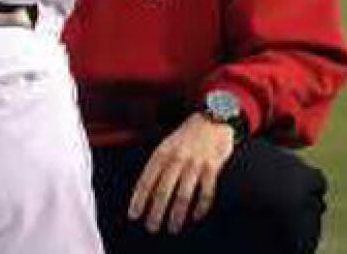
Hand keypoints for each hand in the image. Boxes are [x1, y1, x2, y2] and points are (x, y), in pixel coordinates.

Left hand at [128, 112, 234, 234]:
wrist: (213, 118)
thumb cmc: (187, 134)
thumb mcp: (166, 144)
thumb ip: (158, 163)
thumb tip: (145, 187)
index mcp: (161, 153)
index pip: (146, 181)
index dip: (139, 199)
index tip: (133, 214)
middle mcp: (176, 159)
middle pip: (162, 191)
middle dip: (155, 212)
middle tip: (151, 227)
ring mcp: (194, 164)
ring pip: (183, 195)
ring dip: (177, 214)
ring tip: (173, 228)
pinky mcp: (212, 167)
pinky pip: (206, 192)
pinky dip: (201, 207)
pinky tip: (196, 216)